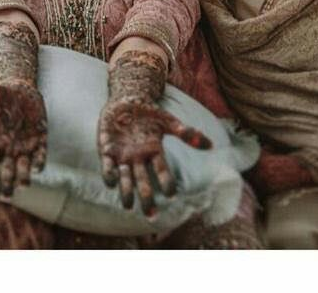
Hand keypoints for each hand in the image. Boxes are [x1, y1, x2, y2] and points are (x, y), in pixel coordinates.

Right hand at [0, 81, 47, 196]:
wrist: (16, 86)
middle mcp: (8, 150)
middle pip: (7, 172)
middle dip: (6, 185)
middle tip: (6, 196)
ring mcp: (25, 145)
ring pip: (24, 167)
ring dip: (23, 177)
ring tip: (23, 186)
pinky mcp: (40, 139)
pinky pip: (40, 154)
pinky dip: (39, 161)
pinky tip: (37, 169)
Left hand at [97, 99, 210, 216]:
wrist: (125, 100)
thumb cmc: (148, 112)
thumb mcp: (167, 120)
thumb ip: (185, 132)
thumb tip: (210, 145)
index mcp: (154, 152)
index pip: (162, 171)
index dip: (166, 182)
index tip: (172, 195)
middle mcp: (138, 158)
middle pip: (143, 180)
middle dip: (146, 197)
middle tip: (151, 216)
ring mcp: (122, 155)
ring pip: (125, 178)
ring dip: (126, 192)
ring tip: (128, 207)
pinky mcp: (106, 149)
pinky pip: (107, 165)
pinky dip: (109, 174)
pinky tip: (111, 183)